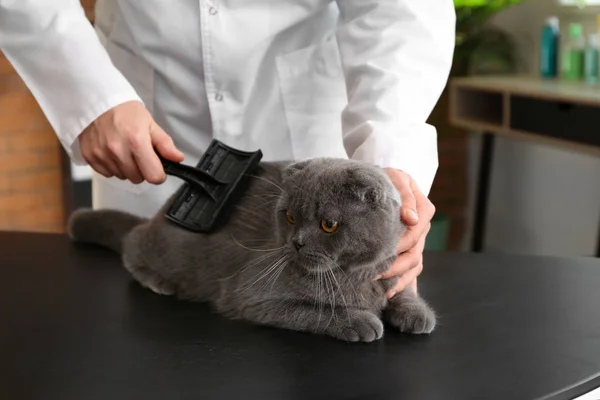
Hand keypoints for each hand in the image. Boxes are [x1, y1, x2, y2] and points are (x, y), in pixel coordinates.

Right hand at [79, 101, 183, 183]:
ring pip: (122, 177)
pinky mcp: (89, 157)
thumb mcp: (150, 124)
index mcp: (136, 141)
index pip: (153, 176)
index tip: (156, 166)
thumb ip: (165, 144)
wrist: (97, 101)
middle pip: (138, 179)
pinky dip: (112, 166)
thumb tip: (178, 158)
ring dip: (126, 168)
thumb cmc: (125, 111)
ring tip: (123, 150)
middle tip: (138, 153)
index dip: (158, 173)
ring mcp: (102, 154)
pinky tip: (112, 152)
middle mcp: (117, 150)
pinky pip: (107, 173)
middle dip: (141, 169)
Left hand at [377, 168, 435, 298]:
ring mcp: (417, 242)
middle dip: (394, 265)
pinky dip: (401, 284)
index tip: (379, 252)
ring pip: (414, 266)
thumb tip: (411, 218)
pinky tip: (387, 294)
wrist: (384, 182)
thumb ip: (404, 196)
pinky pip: (411, 273)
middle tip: (372, 272)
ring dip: (397, 278)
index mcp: (423, 209)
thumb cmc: (388, 179)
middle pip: (414, 252)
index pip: (414, 231)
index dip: (398, 243)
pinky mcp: (409, 252)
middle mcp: (422, 228)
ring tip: (378, 285)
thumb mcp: (395, 178)